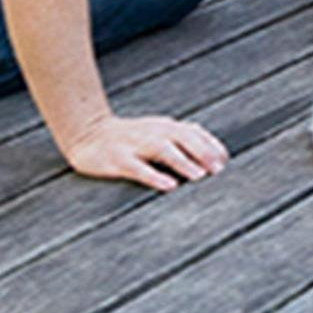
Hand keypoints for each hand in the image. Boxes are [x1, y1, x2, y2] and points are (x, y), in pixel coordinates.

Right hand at [60, 112, 228, 191]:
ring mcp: (135, 145)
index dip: (211, 145)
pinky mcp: (117, 159)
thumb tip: (211, 153)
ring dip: (183, 162)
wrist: (87, 131)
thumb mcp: (156, 132)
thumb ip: (180, 139)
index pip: (194, 132)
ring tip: (200, 176)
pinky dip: (155, 176)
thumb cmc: (128, 136)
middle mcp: (153, 132)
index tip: (225, 160)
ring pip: (163, 150)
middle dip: (203, 152)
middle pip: (183, 138)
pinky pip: (138, 168)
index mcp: (165, 126)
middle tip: (219, 169)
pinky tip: (168, 186)